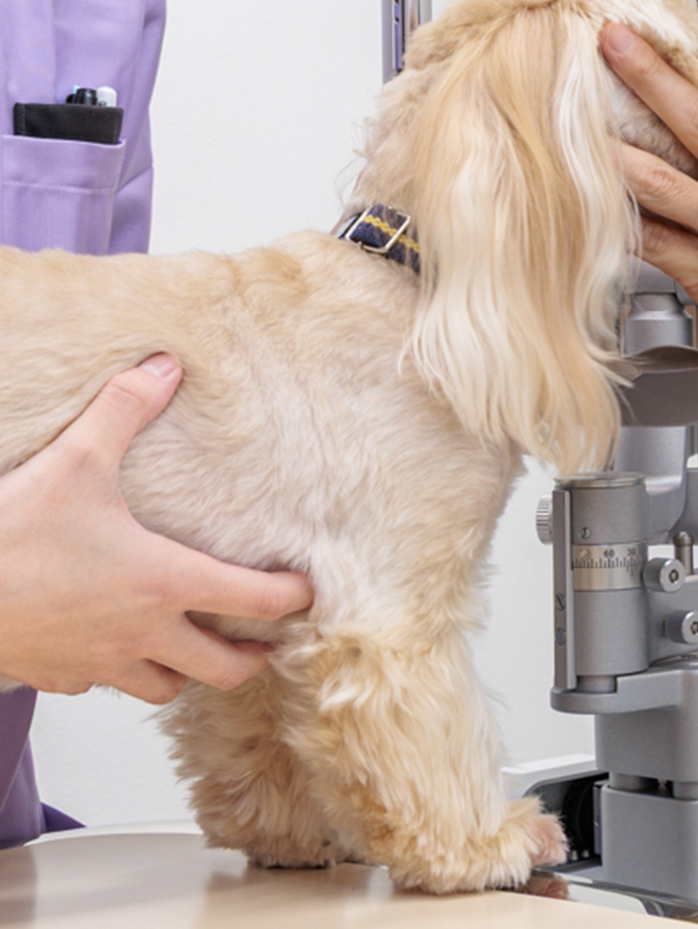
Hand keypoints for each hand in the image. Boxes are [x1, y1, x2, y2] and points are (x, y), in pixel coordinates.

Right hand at [0, 355, 314, 703]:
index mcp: (165, 582)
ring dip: (183, 672)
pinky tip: (109, 646)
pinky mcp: (57, 677)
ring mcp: (99, 664)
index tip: (310, 591)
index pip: (258, 601)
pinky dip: (116, 671)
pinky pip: (101, 686)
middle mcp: (142, 633)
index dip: (294, 598)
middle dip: (250, 658)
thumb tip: (164, 365)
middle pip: (224, 669)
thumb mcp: (75, 461)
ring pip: (165, 690)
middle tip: (263, 642)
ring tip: (189, 647)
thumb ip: (124, 410)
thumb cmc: (8, 536)